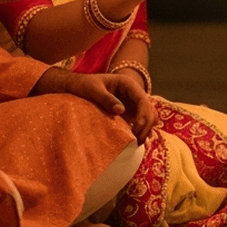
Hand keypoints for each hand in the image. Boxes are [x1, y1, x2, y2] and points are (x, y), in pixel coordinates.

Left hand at [35, 69, 158, 143]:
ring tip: (137, 143)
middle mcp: (134, 92)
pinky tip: (135, 140)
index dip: (143, 115)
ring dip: (146, 128)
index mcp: (128, 84)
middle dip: (146, 125)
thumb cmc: (84, 85)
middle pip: (149, 109)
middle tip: (137, 141)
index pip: (143, 100)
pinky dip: (141, 129)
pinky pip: (140, 120)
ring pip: (148, 115)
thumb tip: (121, 111)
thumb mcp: (93, 90)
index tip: (135, 129)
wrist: (77, 85)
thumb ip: (106, 99)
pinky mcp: (129, 110)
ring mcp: (132, 102)